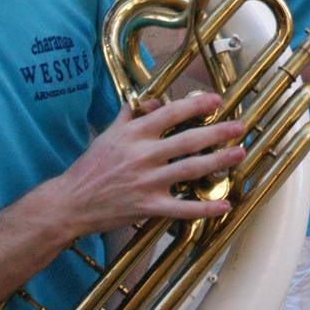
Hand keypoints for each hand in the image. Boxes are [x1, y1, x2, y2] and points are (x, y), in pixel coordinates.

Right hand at [53, 92, 246, 234]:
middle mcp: (143, 155)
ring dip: (218, 161)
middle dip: (217, 132)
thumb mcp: (108, 133)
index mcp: (134, 134)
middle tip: (239, 127)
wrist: (71, 203)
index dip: (195, 105)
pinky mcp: (148, 207)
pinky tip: (224, 205)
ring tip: (238, 153)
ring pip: (190, 169)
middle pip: (188, 140)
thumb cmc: (90, 167)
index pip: (170, 113)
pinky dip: (204, 209)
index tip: (216, 100)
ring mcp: (147, 182)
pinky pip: (182, 209)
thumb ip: (131, 115)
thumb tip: (152, 100)